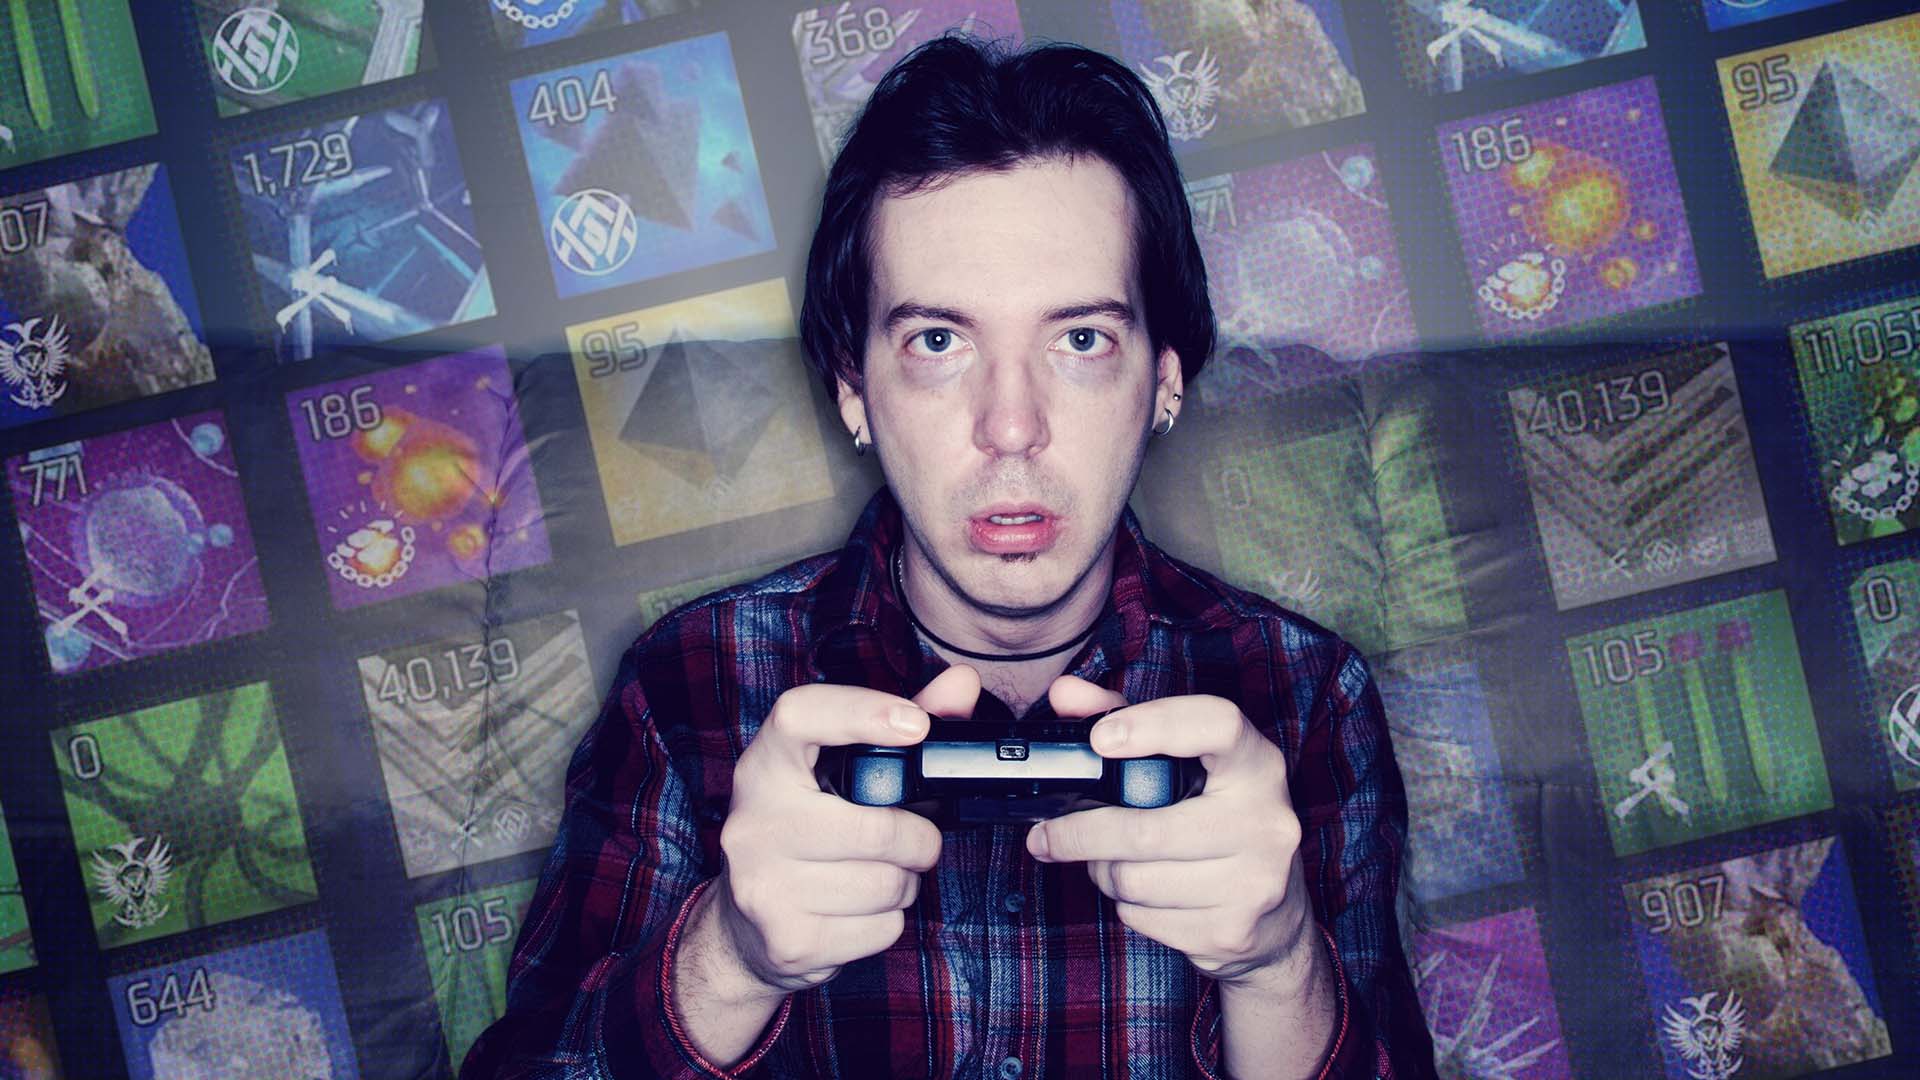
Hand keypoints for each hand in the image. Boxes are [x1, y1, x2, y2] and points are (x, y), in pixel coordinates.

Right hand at [713, 664, 980, 995]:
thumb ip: (901, 724)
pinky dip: (888, 922)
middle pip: (877, 828)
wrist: (745, 928)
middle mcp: (754, 821)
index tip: (916, 724)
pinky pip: (882, 928)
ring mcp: (764, 885)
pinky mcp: (789, 940)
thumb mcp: (837, 774)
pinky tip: (859, 910)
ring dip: (903, 882)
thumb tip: (963, 683)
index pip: (800, 716)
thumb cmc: (805, 835)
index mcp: (765, 766)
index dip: (862, 711)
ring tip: (879, 874)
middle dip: (918, 839)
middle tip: (913, 840)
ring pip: (887, 884)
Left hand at [1027, 676, 1312, 986]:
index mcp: (1257, 765)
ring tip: (1106, 862)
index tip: (1100, 738)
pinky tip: (1141, 892)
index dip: (1155, 726)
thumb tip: (1065, 694)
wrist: (1277, 914)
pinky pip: (1143, 917)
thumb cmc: (1219, 819)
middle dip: (1082, 833)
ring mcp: (1254, 881)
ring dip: (1102, 872)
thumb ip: (1123, 717)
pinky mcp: (1231, 931)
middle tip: (1047, 834)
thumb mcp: (1187, 762)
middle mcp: (1266, 820)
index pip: (1217, 726)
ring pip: (1136, 879)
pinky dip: (1126, 905)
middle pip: (1147, 828)